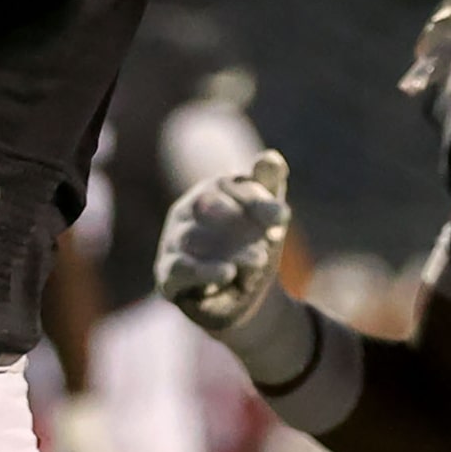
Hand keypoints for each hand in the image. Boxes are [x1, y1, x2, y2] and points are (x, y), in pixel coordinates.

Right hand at [154, 151, 293, 332]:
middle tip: (266, 232)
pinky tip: (228, 274)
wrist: (239, 294)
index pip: (232, 186)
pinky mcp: (167, 274)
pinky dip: (202, 271)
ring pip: (193, 238)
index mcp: (212, 190)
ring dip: (229, 249)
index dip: (258, 200)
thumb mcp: (264, 216)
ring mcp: (173, 241)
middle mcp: (187, 211)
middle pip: (205, 202)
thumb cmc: (250, 244)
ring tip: (259, 260)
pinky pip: (178, 269)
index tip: (283, 218)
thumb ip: (268, 186)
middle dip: (233, 214)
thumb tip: (272, 157)